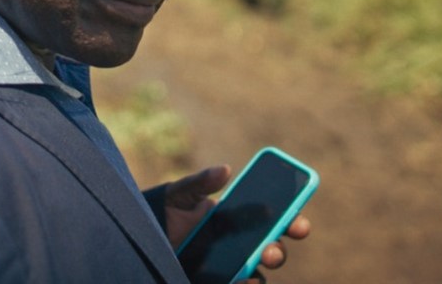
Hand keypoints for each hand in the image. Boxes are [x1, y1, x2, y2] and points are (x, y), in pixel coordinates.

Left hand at [163, 165, 311, 282]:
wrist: (140, 238)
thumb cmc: (163, 212)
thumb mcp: (180, 194)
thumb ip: (200, 182)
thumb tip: (225, 169)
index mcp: (236, 219)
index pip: (272, 221)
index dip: (291, 222)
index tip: (300, 224)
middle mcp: (237, 245)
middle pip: (270, 249)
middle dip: (278, 248)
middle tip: (272, 246)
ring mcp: (228, 265)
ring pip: (257, 271)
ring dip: (264, 268)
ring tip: (260, 260)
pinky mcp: (216, 280)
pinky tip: (245, 280)